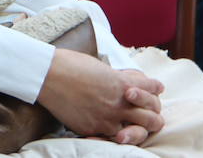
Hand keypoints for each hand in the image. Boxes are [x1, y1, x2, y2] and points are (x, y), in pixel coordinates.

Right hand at [37, 49, 163, 144]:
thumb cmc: (70, 64)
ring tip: (132, 127)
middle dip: (153, 116)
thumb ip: (119, 78)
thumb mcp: (101, 66)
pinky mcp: (93, 128)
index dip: (155, 89)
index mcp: (123, 83)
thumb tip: (130, 82)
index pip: (153, 89)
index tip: (154, 89)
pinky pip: (111, 138)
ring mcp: (108, 118)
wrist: (47, 74)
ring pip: (136, 132)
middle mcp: (120, 103)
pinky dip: (112, 134)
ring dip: (136, 129)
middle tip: (149, 115)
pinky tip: (110, 129)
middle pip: (152, 117)